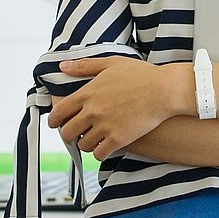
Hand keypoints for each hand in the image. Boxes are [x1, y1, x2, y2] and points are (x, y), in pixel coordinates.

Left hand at [48, 58, 189, 159]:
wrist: (165, 90)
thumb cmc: (141, 75)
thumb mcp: (111, 63)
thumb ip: (85, 66)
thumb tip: (62, 66)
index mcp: (88, 93)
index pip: (59, 112)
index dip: (53, 120)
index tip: (55, 123)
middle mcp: (93, 111)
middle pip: (67, 132)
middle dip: (67, 135)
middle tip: (73, 135)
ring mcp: (106, 126)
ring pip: (83, 145)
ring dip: (85, 144)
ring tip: (91, 140)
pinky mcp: (119, 139)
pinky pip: (100, 154)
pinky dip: (99, 153)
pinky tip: (104, 148)